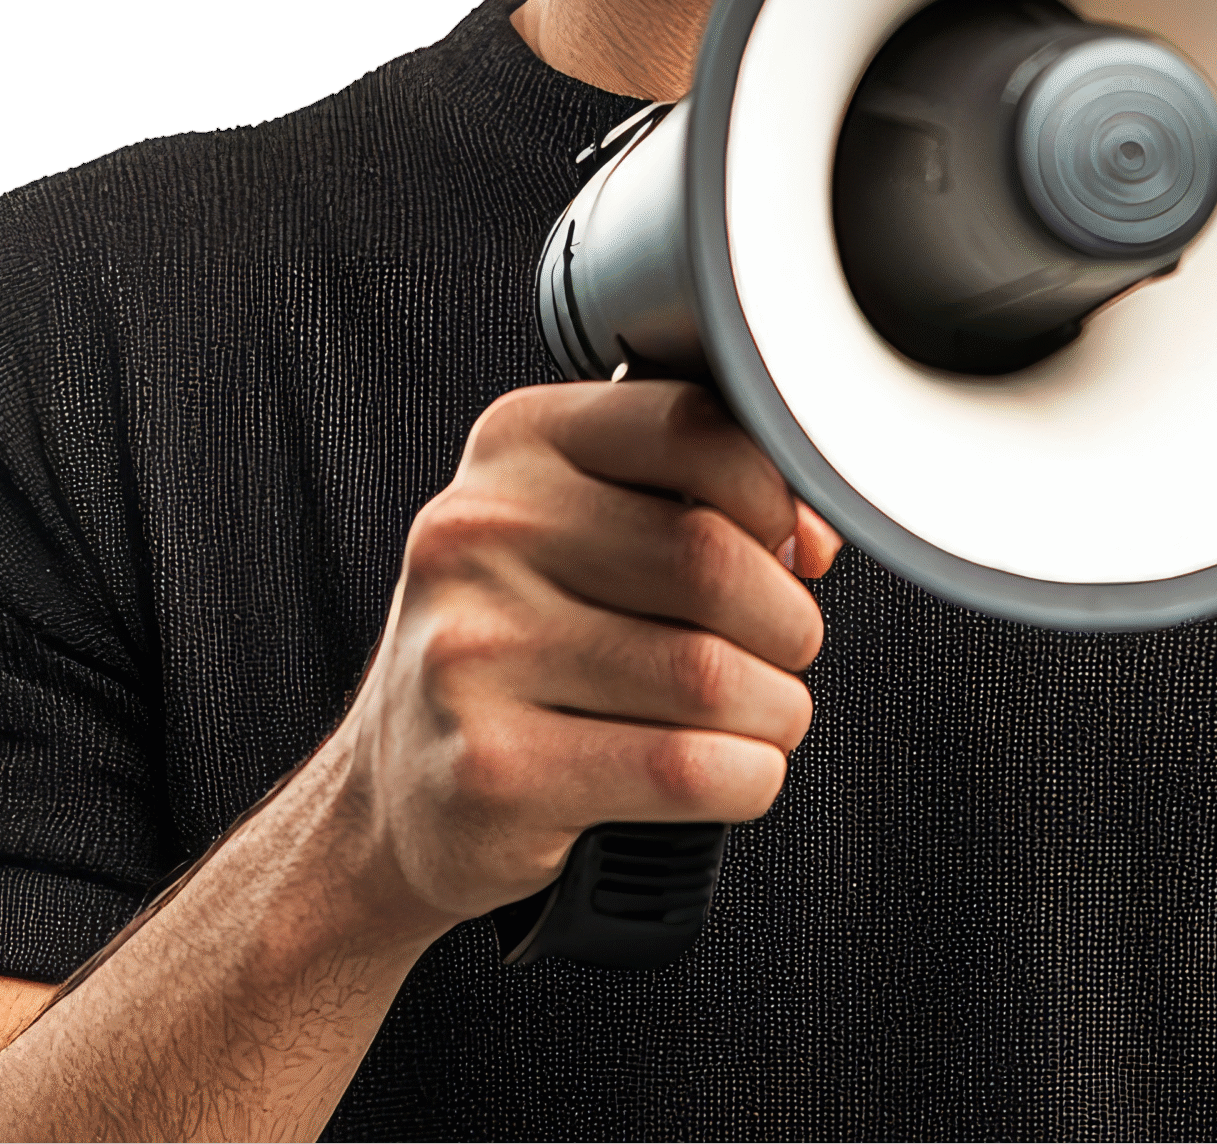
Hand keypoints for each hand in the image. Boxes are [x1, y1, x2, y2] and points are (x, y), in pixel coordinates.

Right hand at [333, 379, 842, 931]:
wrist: (398, 790)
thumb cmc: (524, 641)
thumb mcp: (580, 526)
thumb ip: (696, 495)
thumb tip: (818, 532)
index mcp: (515, 442)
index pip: (694, 426)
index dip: (778, 493)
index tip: (794, 548)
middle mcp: (479, 532)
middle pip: (712, 559)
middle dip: (787, 622)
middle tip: (780, 652)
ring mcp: (472, 652)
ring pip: (710, 675)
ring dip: (775, 710)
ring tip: (756, 716)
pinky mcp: (491, 770)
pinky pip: (686, 769)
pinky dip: (746, 777)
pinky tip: (726, 770)